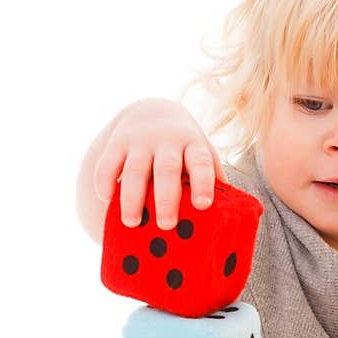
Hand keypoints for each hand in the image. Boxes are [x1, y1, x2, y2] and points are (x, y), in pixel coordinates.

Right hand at [93, 99, 226, 229]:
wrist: (153, 112)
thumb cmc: (184, 148)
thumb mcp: (202, 155)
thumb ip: (213, 179)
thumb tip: (231, 216)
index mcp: (193, 144)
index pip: (200, 162)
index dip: (202, 182)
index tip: (203, 205)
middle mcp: (167, 140)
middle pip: (166, 169)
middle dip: (165, 198)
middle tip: (166, 225)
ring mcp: (140, 141)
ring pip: (134, 169)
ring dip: (132, 197)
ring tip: (132, 223)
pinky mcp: (116, 143)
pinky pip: (107, 163)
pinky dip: (105, 181)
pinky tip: (106, 199)